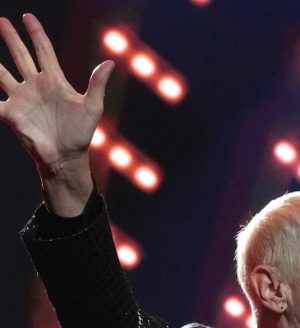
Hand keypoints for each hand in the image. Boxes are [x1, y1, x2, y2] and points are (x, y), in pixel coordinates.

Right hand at [0, 14, 113, 212]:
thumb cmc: (81, 134)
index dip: (36, 33)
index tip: (28, 17)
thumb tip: (110, 63)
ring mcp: (22, 98)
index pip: (43, 50)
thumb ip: (97, 84)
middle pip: (21, 56)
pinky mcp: (11, 113)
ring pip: (2, 73)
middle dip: (11, 38)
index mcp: (54, 81)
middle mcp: (36, 86)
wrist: (66, 158)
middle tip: (2, 21)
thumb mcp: (92, 108)